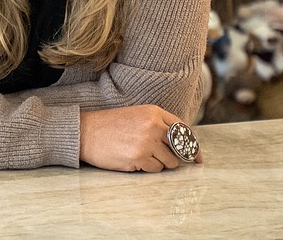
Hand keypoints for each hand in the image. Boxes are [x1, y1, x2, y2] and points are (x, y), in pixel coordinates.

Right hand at [78, 105, 202, 172]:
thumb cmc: (109, 126)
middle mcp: (153, 125)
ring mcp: (147, 142)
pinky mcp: (139, 157)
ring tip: (142, 156)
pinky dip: (148, 168)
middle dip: (175, 157)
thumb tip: (181, 145)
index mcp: (153, 112)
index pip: (183, 129)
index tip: (198, 157)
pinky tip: (134, 160)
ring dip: (160, 164)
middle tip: (167, 160)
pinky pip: (155, 169)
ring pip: (169, 162)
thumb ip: (157, 125)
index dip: (193, 146)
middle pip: (179, 148)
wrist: (85, 132)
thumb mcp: (136, 116)